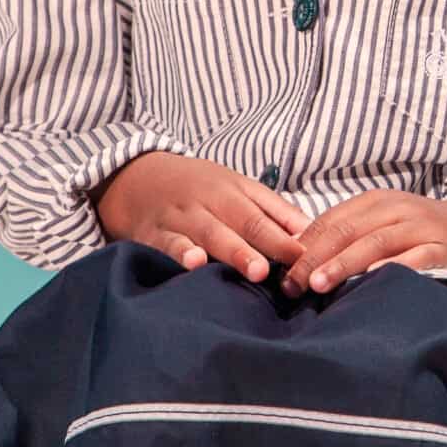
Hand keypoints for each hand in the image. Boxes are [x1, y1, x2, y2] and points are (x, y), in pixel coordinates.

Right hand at [93, 151, 308, 284]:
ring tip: (255, 270)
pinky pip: (169, 243)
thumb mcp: (237, 188)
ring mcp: (182, 216)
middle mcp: (210, 201)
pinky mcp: (154, 233)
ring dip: (234, 251)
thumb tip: (311, 234)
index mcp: (235, 190)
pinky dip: (181, 252)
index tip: (308, 256)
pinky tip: (195, 263)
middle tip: (289, 264)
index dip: (287, 236)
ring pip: (211, 233)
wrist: (135, 176)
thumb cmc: (197, 187)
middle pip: (243, 222)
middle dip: (266, 244)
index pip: (265, 213)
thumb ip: (274, 211)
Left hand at [279, 188, 446, 295]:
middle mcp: (396, 210)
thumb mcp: (381, 221)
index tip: (280, 272)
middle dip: (314, 258)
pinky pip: (414, 259)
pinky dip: (391, 269)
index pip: (330, 221)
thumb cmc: (418, 229)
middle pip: (347, 231)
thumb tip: (295, 253)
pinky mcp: (442, 250)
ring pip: (375, 243)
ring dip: (343, 264)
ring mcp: (420, 228)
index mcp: (375, 201)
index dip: (302, 246)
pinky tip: (370, 282)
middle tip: (291, 284)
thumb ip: (345, 233)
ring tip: (317, 284)